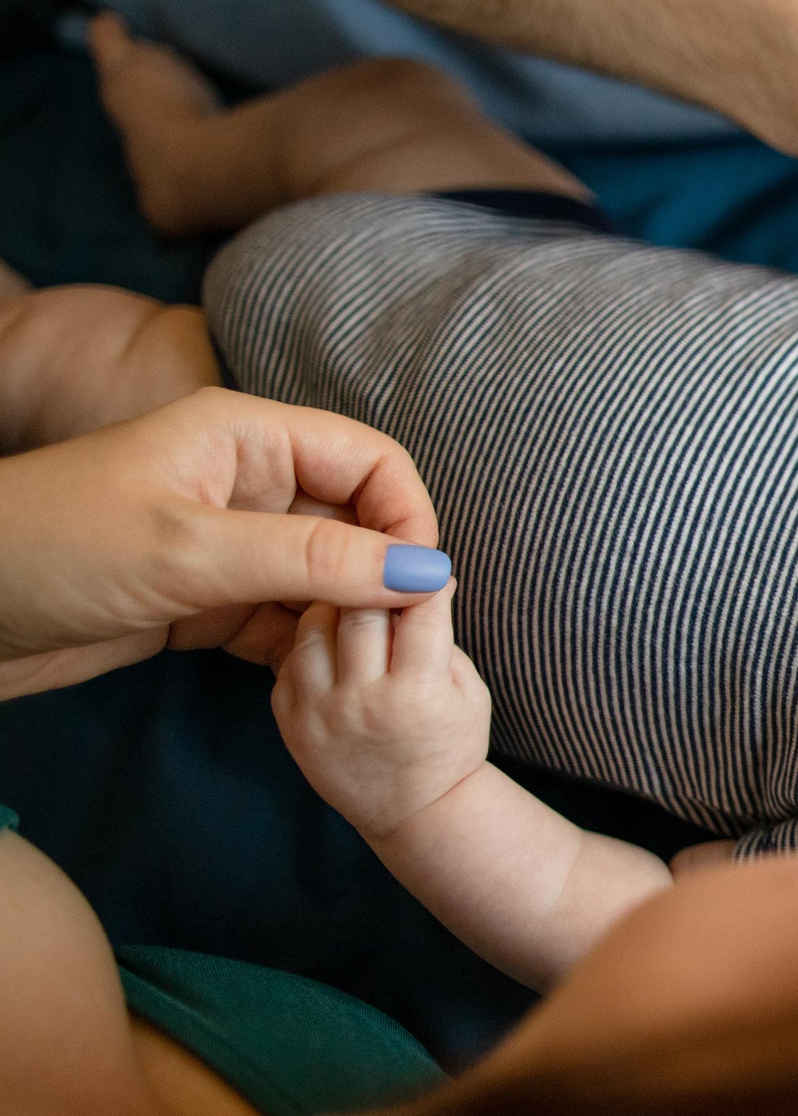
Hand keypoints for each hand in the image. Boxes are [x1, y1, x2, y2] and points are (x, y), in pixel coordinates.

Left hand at [0, 389, 444, 699]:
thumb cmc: (51, 550)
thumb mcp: (191, 551)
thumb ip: (315, 560)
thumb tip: (427, 571)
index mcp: (246, 436)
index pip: (372, 460)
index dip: (408, 517)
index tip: (422, 585)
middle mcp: (246, 482)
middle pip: (356, 518)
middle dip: (383, 573)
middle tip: (397, 637)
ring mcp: (226, 543)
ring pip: (325, 575)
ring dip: (348, 617)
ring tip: (356, 664)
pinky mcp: (204, 599)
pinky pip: (284, 619)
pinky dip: (306, 647)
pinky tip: (316, 679)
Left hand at [272, 586, 489, 838]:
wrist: (414, 812)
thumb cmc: (450, 743)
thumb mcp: (468, 689)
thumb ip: (442, 636)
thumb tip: (424, 575)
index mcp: (419, 694)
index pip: (419, 609)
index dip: (424, 577)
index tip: (426, 565)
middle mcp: (364, 703)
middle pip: (359, 611)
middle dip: (374, 583)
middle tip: (381, 574)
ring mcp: (321, 715)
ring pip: (314, 628)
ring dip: (336, 606)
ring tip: (353, 604)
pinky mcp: (292, 725)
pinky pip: (290, 661)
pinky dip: (311, 641)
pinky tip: (332, 641)